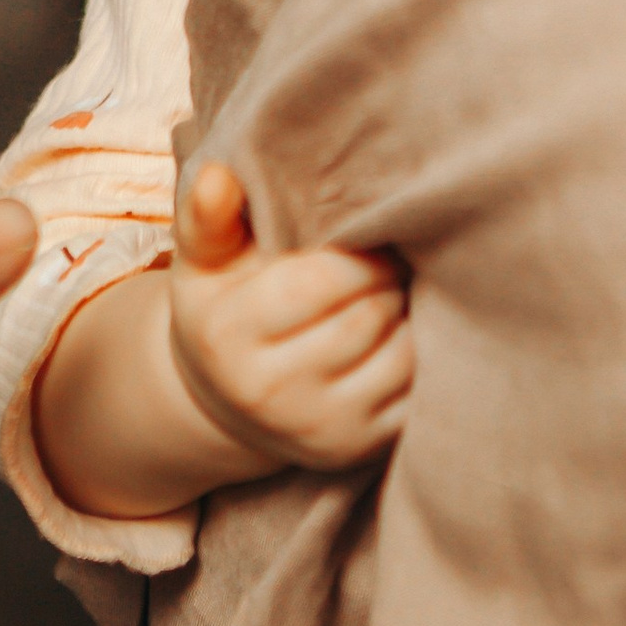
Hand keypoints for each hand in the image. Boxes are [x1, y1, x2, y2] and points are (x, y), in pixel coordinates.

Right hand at [167, 162, 412, 473]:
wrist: (230, 400)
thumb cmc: (226, 306)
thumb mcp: (203, 261)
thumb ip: (208, 216)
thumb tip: (215, 176)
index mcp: (228, 335)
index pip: (322, 282)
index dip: (359, 251)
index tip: (366, 231)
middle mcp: (269, 392)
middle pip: (368, 315)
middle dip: (388, 276)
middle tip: (388, 254)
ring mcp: (317, 427)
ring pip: (401, 353)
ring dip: (409, 312)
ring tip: (395, 289)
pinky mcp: (358, 448)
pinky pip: (417, 390)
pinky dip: (421, 353)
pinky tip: (403, 329)